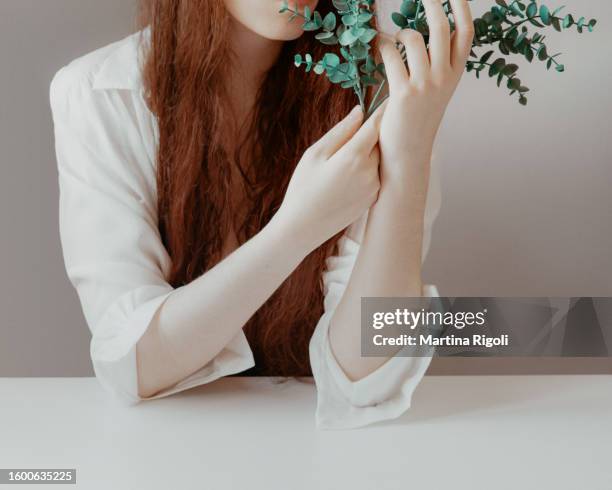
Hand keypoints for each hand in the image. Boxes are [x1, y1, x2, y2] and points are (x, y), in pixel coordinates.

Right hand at [274, 105, 382, 252]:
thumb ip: (340, 131)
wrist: (303, 227)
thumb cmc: (303, 187)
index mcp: (354, 157)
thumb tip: (360, 112)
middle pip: (379, 142)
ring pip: (378, 159)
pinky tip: (351, 172)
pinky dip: (370, 168)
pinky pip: (376, 175)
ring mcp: (374, 188)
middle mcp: (370, 172)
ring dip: (372, 151)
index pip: (376, 125)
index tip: (387, 96)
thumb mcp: (315, 154)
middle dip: (374, 132)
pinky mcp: (373, 199)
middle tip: (367, 121)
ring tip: (353, 150)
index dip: (381, 109)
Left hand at [378, 0, 473, 192]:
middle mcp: (444, 77)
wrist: (408, 153)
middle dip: (430, 3)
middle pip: (441, 27)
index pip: (466, 32)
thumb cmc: (417, 120)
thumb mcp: (436, 90)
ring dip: (397, 33)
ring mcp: (425, 85)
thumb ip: (437, 63)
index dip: (461, 6)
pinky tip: (378, 48)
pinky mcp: (403, 93)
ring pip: (412, 38)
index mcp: (455, 74)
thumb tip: (423, 33)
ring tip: (390, 39)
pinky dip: (382, 47)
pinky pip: (390, 55)